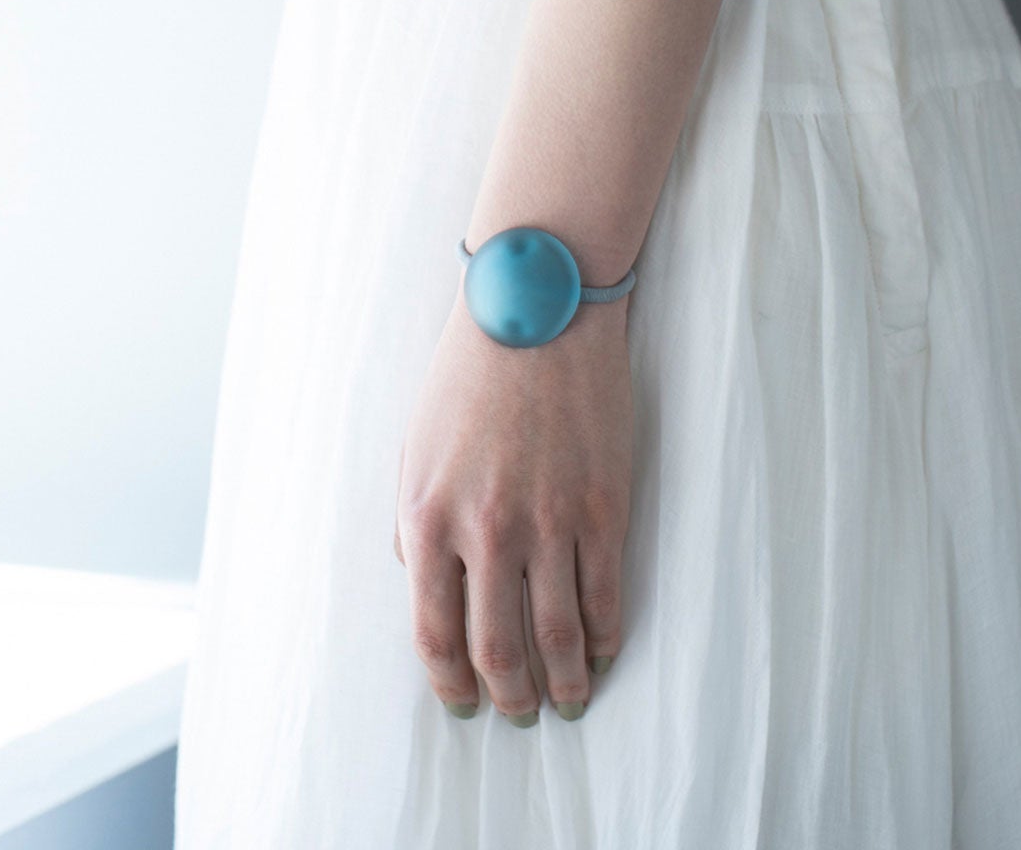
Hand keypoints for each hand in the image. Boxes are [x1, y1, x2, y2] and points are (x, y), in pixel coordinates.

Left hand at [394, 286, 630, 723]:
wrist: (537, 306)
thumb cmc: (468, 372)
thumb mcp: (415, 446)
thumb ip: (414, 523)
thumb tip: (423, 588)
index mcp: (428, 515)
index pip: (435, 634)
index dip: (449, 685)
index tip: (463, 706)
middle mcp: (485, 530)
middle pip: (497, 651)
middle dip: (508, 698)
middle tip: (518, 714)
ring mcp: (550, 522)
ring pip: (559, 638)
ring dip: (564, 684)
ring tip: (567, 701)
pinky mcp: (603, 507)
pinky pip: (606, 599)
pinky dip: (606, 640)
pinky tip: (602, 653)